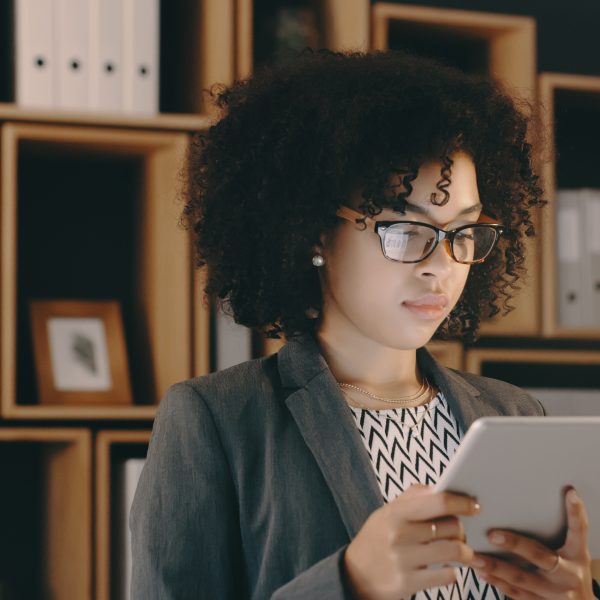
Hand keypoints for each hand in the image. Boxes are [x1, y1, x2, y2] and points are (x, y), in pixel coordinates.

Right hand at [343, 484, 480, 599]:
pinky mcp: (408, 583)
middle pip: (451, 526)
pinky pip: (447, 575)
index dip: (461, 502)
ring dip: (465, 552)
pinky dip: (453, 571)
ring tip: (463, 552)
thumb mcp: (387, 511)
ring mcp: (403, 560)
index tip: (475, 505)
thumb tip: (439, 488)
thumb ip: (412, 497)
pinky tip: (447, 567)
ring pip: (454, 551)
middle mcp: (399, 535)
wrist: (354, 574)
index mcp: (396, 513)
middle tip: (461, 532)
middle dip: (463, 529)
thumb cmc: (376, 538)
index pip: (438, 501)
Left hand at [467, 487, 594, 598]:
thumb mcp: (575, 552)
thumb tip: (559, 495)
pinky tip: (482, 572)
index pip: (578, 530)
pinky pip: (516, 593)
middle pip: (540, 556)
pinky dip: (497, 582)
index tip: (569, 492)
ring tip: (475, 556)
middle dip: (515, 545)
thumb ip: (565, 531)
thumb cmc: (573, 572)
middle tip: (492, 535)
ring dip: (496, 567)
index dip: (575, 512)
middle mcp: (568, 574)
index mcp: (578, 555)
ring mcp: (554, 592)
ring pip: (521, 578)